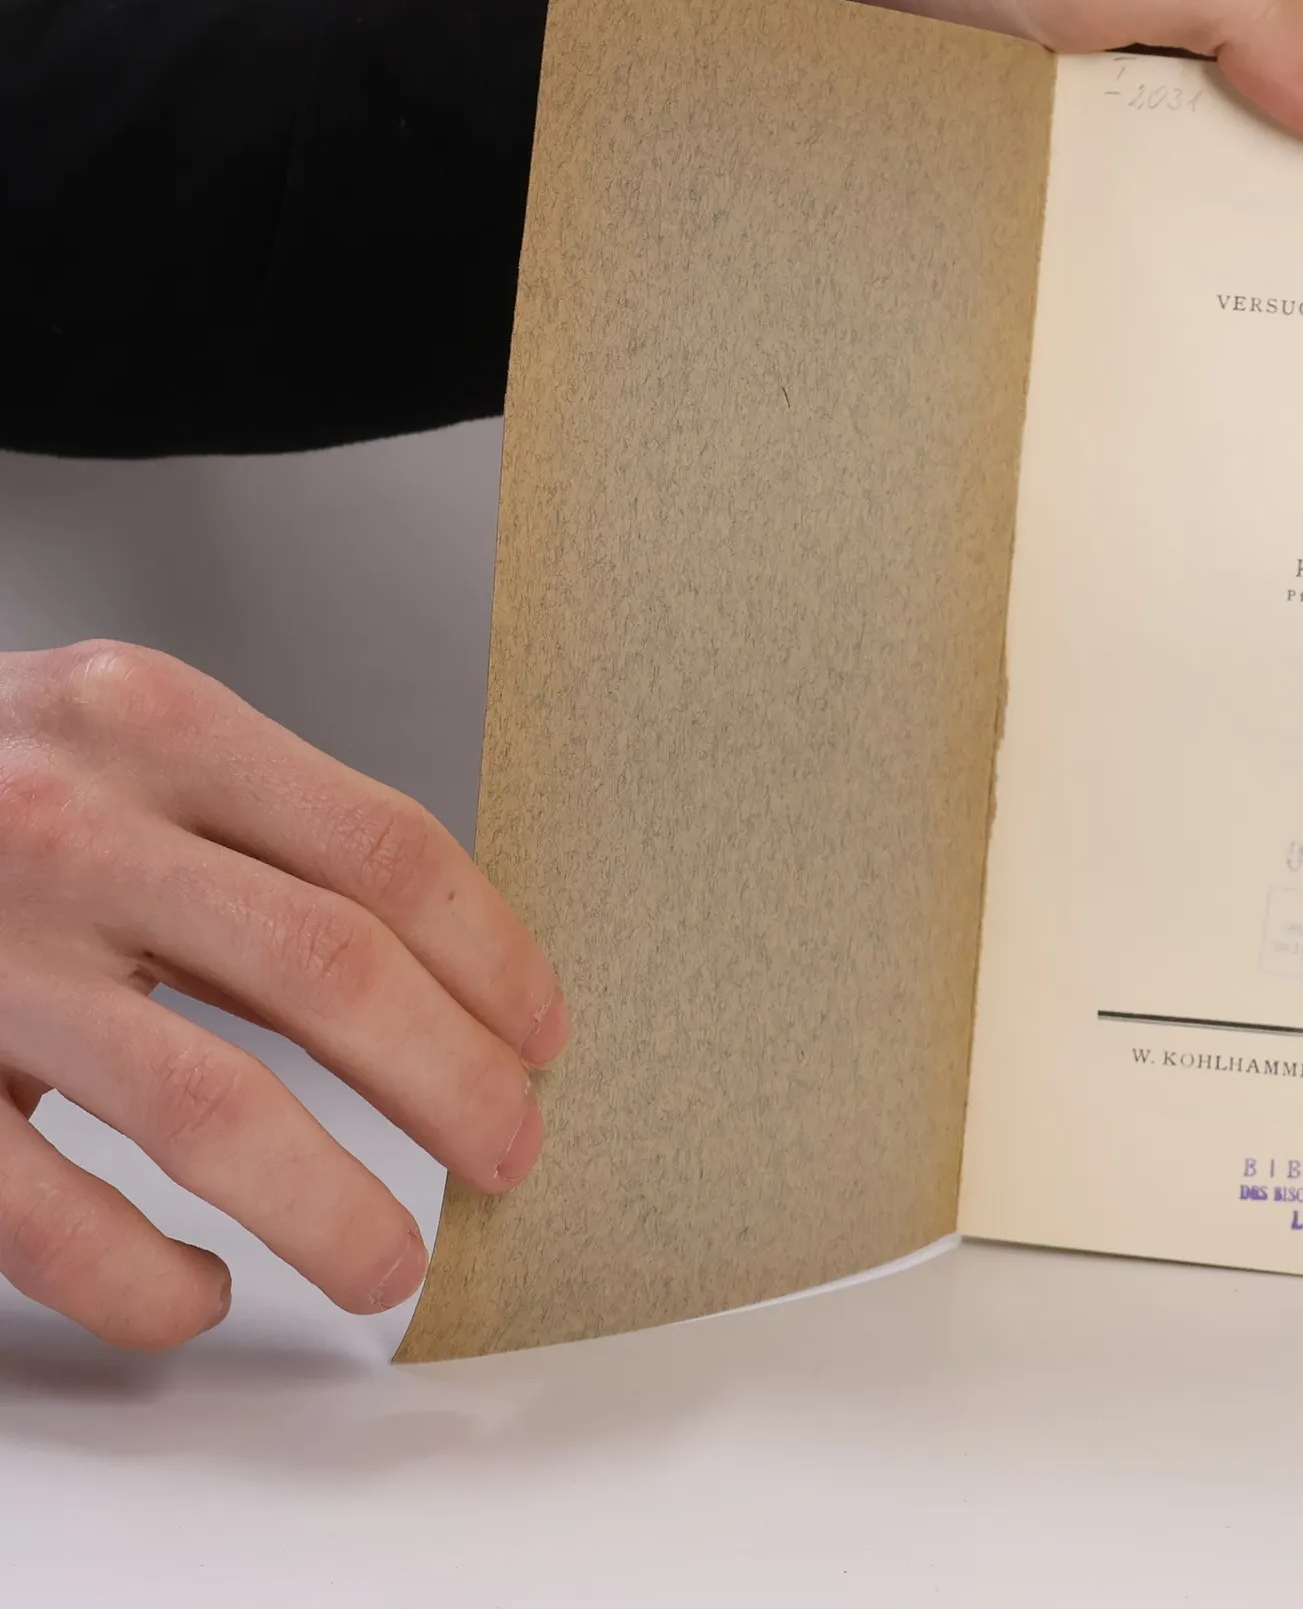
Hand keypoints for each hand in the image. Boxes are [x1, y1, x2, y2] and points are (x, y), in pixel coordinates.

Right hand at [0, 642, 567, 1348]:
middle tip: (509, 1155)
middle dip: (453, 1083)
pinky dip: (145, 1279)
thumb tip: (436, 975)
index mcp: (155, 725)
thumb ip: (253, 834)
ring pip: (211, 1109)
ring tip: (393, 1261)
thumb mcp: (120, 746)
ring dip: (333, 1207)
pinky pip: (49, 1217)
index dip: (491, 959)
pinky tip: (198, 1288)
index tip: (541, 1036)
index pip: (384, 851)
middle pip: (331, 972)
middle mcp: (73, 823)